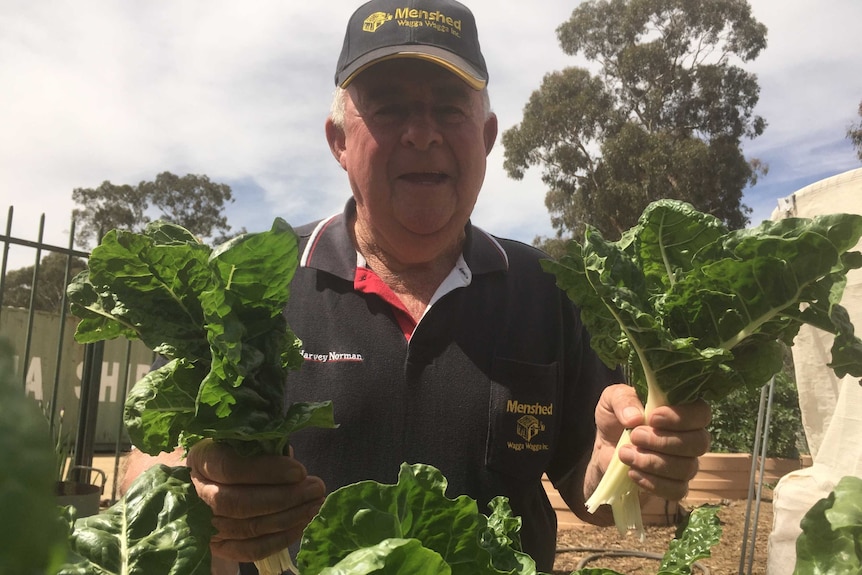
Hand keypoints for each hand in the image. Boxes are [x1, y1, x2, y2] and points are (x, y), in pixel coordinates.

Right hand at [186, 440, 325, 562]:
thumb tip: (292, 461)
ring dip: (288, 518)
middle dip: (284, 498)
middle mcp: (197, 494)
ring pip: (247, 528)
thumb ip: (264, 448)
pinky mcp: (218, 547)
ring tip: (315, 505)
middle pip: (238, 503)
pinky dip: (279, 540)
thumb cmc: (235, 454)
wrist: (210, 481)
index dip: (267, 471)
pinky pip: (249, 550)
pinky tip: (302, 525)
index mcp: (202, 459)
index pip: (229, 468)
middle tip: (316, 489)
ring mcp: (205, 524)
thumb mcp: (244, 441)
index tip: (299, 471)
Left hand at [594, 384, 710, 501]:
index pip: (701, 413)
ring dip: (653, 462)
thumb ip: (623, 399)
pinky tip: (632, 472)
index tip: (653, 418)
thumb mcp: (612, 398)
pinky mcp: (674, 485)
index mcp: (682, 410)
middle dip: (663, 441)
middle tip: (635, 436)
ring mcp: (686, 463)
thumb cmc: (616, 417)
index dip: (681, 417)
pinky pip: (677, 490)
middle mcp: (691, 436)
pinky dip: (653, 483)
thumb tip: (635, 418)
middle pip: (699, 443)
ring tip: (626, 454)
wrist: (605, 447)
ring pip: (687, 468)